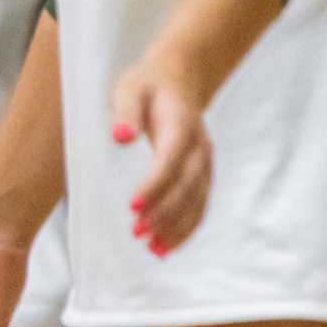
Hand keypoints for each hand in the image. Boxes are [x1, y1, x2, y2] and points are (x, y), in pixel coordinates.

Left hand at [109, 51, 210, 255]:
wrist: (179, 77)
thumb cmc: (148, 84)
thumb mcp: (130, 88)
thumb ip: (126, 111)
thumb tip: (120, 137)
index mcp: (182, 127)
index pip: (169, 162)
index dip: (154, 186)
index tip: (132, 206)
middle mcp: (200, 149)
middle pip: (186, 188)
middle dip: (163, 214)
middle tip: (137, 234)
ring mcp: (206, 164)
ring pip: (197, 202)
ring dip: (177, 228)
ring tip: (153, 250)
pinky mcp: (203, 175)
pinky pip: (200, 206)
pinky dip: (187, 228)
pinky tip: (167, 246)